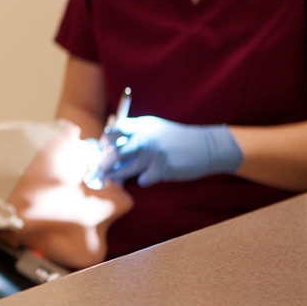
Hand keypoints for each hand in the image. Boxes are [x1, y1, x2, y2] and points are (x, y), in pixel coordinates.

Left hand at [100, 116, 243, 186]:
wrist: (206, 147)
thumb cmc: (176, 139)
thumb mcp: (156, 128)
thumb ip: (135, 133)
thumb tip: (110, 145)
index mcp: (143, 126)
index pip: (115, 130)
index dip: (105, 141)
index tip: (102, 149)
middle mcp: (146, 139)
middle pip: (115, 153)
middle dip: (104, 164)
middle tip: (100, 170)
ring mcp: (153, 155)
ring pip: (125, 170)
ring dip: (116, 176)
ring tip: (111, 179)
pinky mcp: (161, 170)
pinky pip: (142, 179)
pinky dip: (142, 180)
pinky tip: (147, 177)